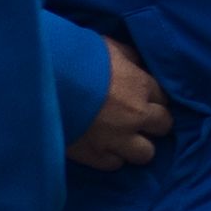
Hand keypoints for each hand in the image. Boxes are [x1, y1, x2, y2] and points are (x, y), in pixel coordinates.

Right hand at [70, 39, 172, 170]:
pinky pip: (115, 164)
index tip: (145, 99)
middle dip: (154, 123)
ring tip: (124, 139)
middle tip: (139, 120)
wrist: (45, 82)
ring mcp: (117, 139)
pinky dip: (111, 156)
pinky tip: (103, 147)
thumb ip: (128, 57)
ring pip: (146, 153)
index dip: (154, 99)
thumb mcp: (109, 46)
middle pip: (163, 126)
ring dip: (138, 145)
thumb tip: (138, 64)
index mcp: (140, 85)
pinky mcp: (95, 155)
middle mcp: (136, 115)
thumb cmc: (77, 58)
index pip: (164, 98)